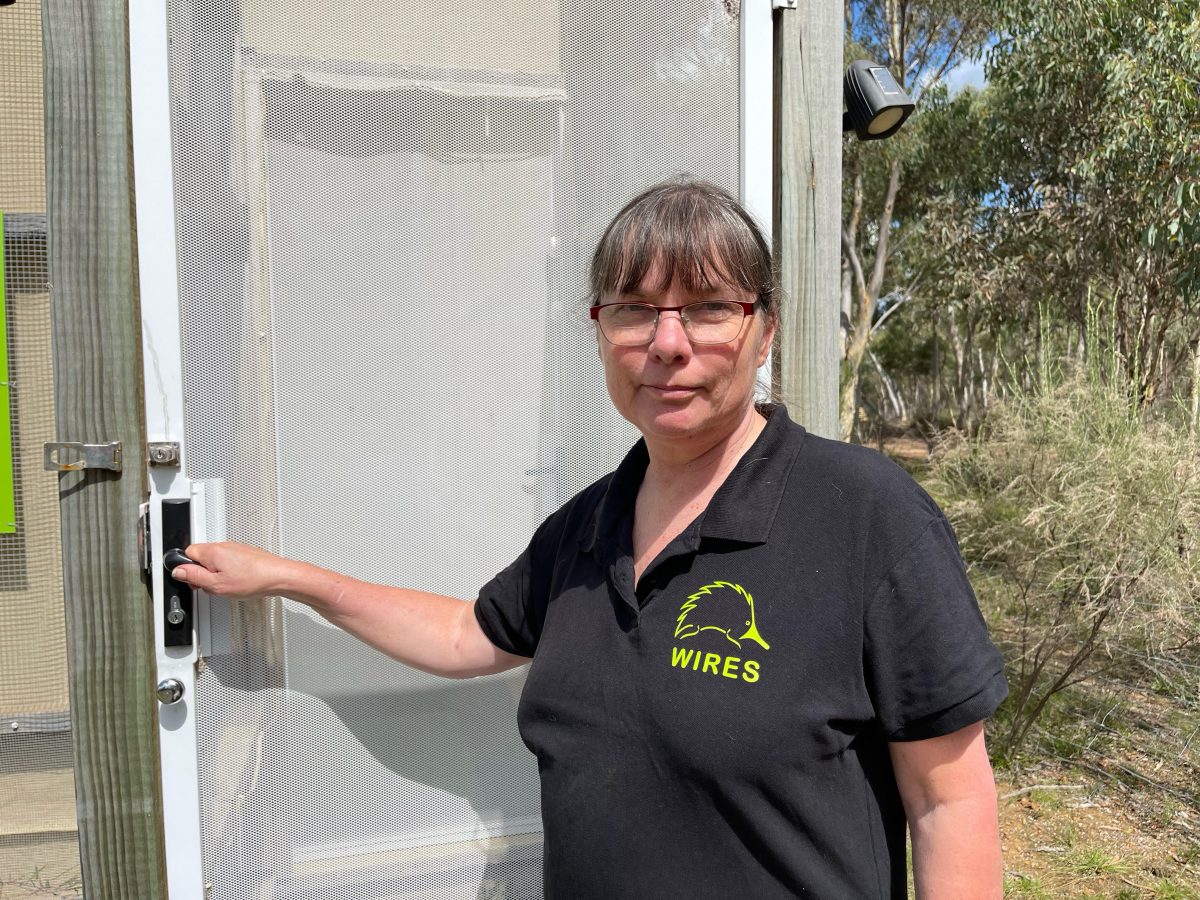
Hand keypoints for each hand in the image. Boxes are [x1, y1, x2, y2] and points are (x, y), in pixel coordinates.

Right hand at [171, 541, 299, 600]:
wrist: (277, 576)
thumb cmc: (252, 579)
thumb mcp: (216, 585)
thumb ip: (194, 577)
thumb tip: (178, 571)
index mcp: (212, 551)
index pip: (187, 553)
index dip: (187, 569)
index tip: (194, 581)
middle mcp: (223, 546)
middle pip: (200, 557)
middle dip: (201, 572)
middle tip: (211, 586)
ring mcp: (234, 548)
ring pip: (214, 560)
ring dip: (215, 573)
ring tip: (226, 585)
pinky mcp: (244, 553)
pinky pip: (228, 562)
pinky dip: (228, 572)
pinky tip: (236, 582)